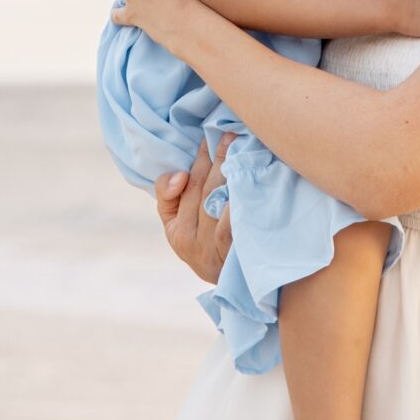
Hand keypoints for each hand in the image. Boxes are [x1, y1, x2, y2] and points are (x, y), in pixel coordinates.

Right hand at [153, 135, 235, 282]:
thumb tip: (180, 174)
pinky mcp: (228, 255)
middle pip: (200, 189)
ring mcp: (208, 249)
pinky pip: (228, 223)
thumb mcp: (182, 226)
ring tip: (242, 148)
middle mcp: (188, 240)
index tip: (208, 137)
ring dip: (228, 171)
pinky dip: (235, 201)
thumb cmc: (209, 244)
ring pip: (213, 200)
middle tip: (230, 134)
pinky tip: (248, 180)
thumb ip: (170, 195)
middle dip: (216, 157)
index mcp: (174, 230)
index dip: (195, 160)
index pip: (176, 188)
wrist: (238, 285)